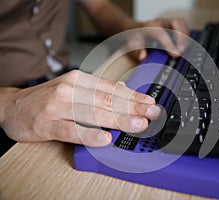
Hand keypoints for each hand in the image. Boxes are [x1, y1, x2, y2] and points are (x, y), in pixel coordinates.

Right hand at [1, 70, 160, 146]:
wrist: (12, 106)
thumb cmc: (47, 99)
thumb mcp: (74, 88)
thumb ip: (98, 89)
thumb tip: (123, 87)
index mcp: (79, 80)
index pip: (111, 88)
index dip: (133, 96)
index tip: (150, 103)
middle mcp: (70, 89)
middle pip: (106, 100)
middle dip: (132, 108)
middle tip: (152, 114)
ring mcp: (57, 106)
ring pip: (92, 113)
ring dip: (118, 120)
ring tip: (137, 125)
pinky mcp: (47, 124)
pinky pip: (71, 130)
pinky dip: (89, 135)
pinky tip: (105, 139)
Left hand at [129, 18, 189, 60]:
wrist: (135, 31)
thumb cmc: (135, 38)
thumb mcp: (132, 46)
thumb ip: (136, 51)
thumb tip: (142, 56)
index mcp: (149, 27)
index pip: (161, 33)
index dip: (169, 44)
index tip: (175, 54)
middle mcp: (159, 22)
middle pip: (175, 22)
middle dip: (181, 37)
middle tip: (182, 50)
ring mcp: (167, 23)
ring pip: (181, 23)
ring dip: (185, 36)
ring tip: (184, 49)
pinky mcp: (172, 26)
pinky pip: (183, 27)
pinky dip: (186, 36)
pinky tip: (183, 46)